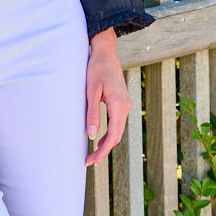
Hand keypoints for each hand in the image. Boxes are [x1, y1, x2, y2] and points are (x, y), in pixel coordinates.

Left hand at [85, 27, 130, 166]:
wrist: (105, 53)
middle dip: (103, 151)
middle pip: (117, 136)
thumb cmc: (96, 69)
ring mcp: (125, 104)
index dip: (102, 151)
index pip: (113, 135)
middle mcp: (125, 106)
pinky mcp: (121, 102)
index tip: (91, 160)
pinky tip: (99, 139)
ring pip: (117, 130)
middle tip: (89, 162)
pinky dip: (109, 133)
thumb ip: (92, 114)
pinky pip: (117, 123)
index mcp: (119, 105)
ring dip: (106, 143)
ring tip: (93, 155)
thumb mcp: (91, 92)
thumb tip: (91, 136)